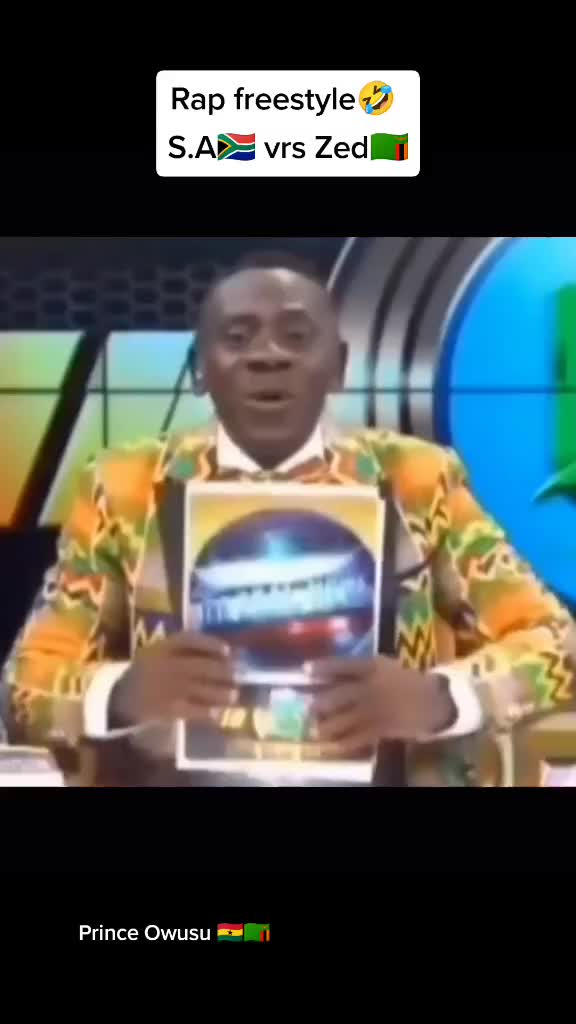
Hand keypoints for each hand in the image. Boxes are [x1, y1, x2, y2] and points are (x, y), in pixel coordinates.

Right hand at [110, 631, 238, 729]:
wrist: (119, 697)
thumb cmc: (144, 672)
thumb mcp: (156, 652)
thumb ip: (182, 650)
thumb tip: (222, 651)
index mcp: (161, 648)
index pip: (189, 640)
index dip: (210, 644)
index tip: (227, 650)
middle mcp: (165, 665)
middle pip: (200, 666)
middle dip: (222, 671)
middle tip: (237, 675)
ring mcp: (166, 688)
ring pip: (200, 689)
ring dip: (220, 693)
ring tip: (233, 695)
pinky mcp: (166, 709)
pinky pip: (192, 710)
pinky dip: (206, 712)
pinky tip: (216, 713)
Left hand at [306, 655, 456, 755]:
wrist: (433, 700)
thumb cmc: (406, 680)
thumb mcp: (385, 667)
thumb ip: (362, 670)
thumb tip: (333, 676)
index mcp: (373, 667)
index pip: (343, 665)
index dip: (323, 667)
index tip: (305, 669)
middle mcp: (371, 687)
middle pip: (339, 695)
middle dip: (320, 703)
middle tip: (308, 708)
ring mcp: (376, 709)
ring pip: (345, 720)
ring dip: (328, 726)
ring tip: (316, 730)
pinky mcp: (382, 728)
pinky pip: (358, 737)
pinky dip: (345, 742)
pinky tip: (334, 744)